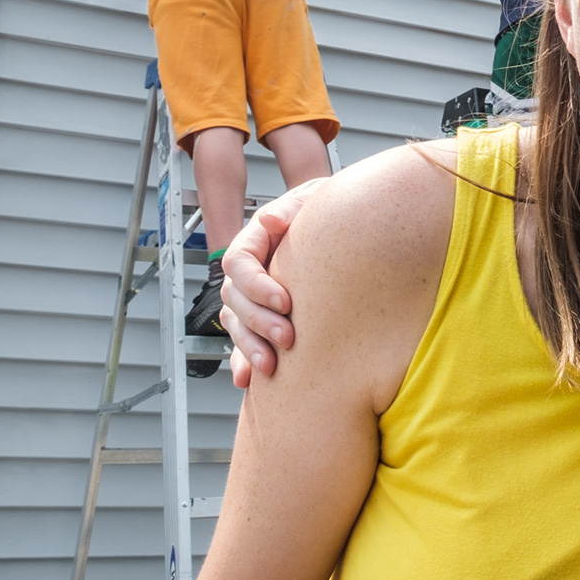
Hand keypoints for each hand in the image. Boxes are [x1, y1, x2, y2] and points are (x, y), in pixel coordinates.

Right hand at [221, 179, 326, 387]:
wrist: (344, 225)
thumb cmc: (326, 211)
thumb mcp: (312, 199)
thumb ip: (292, 208)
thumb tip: (269, 219)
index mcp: (254, 241)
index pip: (239, 263)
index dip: (256, 285)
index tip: (284, 301)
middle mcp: (248, 272)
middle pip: (235, 300)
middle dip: (258, 322)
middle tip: (288, 337)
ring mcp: (251, 298)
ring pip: (236, 325)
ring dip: (250, 348)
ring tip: (271, 366)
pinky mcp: (262, 320)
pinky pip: (243, 344)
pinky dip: (244, 362)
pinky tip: (248, 379)